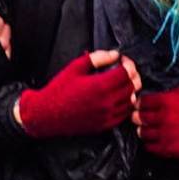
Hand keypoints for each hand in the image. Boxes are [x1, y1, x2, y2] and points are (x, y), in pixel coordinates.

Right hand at [16, 51, 140, 138]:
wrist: (46, 114)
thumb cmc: (58, 90)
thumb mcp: (75, 67)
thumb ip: (98, 58)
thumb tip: (114, 54)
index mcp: (100, 86)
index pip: (127, 72)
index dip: (128, 64)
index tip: (122, 60)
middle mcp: (107, 102)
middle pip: (132, 86)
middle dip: (131, 75)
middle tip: (124, 70)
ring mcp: (107, 115)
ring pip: (131, 101)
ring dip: (130, 90)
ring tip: (120, 84)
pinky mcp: (104, 125)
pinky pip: (123, 114)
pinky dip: (124, 105)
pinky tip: (117, 98)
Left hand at [134, 87, 178, 158]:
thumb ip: (167, 95)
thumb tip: (152, 98)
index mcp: (167, 102)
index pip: (142, 102)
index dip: (139, 104)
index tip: (139, 106)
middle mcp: (165, 118)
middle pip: (138, 118)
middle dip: (137, 117)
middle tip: (139, 117)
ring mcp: (166, 134)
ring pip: (142, 133)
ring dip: (143, 131)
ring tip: (148, 129)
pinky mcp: (170, 148)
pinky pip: (150, 147)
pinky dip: (150, 143)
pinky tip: (155, 139)